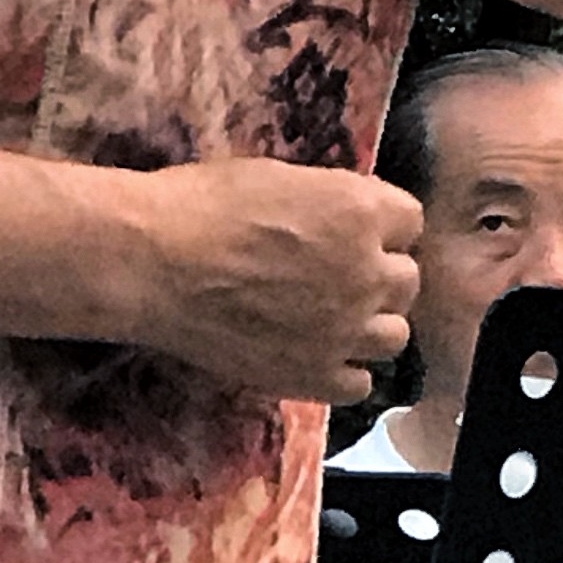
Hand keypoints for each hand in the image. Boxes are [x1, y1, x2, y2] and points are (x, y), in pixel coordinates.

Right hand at [110, 159, 422, 400]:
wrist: (152, 261)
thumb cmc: (201, 205)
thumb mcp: (280, 178)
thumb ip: (329, 201)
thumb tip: (346, 216)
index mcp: (360, 211)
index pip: (410, 221)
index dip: (382, 228)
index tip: (357, 233)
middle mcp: (367, 271)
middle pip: (406, 281)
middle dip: (378, 276)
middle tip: (340, 278)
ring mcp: (344, 329)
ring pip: (393, 335)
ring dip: (370, 325)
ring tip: (333, 321)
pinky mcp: (313, 374)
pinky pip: (359, 384)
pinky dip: (344, 372)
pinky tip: (318, 357)